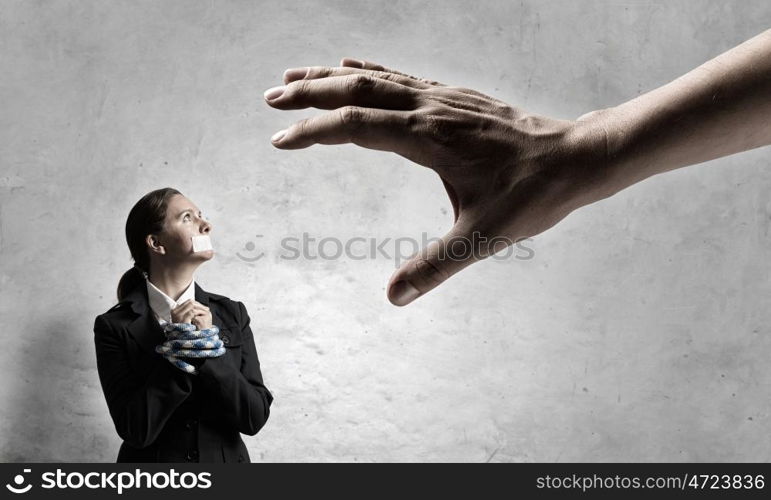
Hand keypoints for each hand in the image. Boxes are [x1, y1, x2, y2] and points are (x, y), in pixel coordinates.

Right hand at [171, 299, 212, 329]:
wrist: (183, 342)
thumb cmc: (185, 332)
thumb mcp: (185, 320)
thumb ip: (188, 312)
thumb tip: (197, 305)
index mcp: (174, 311)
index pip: (188, 302)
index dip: (197, 303)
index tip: (204, 307)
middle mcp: (174, 312)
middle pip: (190, 302)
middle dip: (200, 305)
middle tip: (207, 309)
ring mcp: (177, 315)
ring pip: (192, 305)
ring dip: (201, 308)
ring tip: (207, 311)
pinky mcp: (182, 319)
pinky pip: (192, 311)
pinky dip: (199, 312)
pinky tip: (204, 314)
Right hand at [264, 58, 611, 305]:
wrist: (576, 158)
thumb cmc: (533, 195)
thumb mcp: (483, 237)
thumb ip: (435, 267)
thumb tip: (394, 298)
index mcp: (429, 138)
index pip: (356, 125)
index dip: (313, 132)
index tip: (280, 140)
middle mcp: (431, 108)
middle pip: (357, 89)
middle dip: (309, 94)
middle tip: (270, 99)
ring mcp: (443, 97)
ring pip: (377, 77)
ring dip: (333, 76)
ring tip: (298, 78)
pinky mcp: (455, 97)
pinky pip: (402, 77)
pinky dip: (370, 71)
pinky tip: (355, 68)